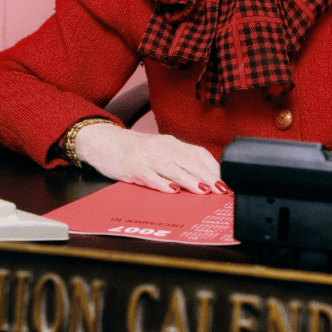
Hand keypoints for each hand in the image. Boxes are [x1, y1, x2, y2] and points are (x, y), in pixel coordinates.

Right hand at [74, 123, 229, 194]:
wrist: (104, 141)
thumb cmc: (136, 150)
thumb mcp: (161, 151)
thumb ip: (180, 162)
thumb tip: (206, 178)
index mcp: (171, 143)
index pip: (198, 153)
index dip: (214, 167)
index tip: (227, 181)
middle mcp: (161, 147)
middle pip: (188, 160)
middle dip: (207, 175)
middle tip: (221, 189)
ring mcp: (146, 157)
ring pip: (171, 167)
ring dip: (189, 179)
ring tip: (203, 190)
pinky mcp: (132, 167)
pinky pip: (148, 175)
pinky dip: (161, 183)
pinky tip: (172, 190)